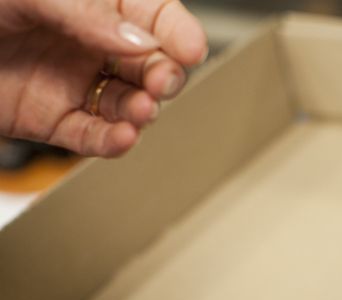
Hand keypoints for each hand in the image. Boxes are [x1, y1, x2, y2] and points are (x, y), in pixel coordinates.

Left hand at [0, 0, 206, 156]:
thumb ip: (88, 13)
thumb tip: (138, 42)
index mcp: (92, 3)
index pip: (153, 14)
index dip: (178, 32)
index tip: (192, 49)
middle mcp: (88, 42)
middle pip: (149, 64)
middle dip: (165, 76)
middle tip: (163, 82)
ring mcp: (72, 82)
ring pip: (127, 104)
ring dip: (143, 111)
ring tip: (142, 111)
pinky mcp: (49, 119)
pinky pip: (91, 136)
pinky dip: (111, 142)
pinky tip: (121, 137)